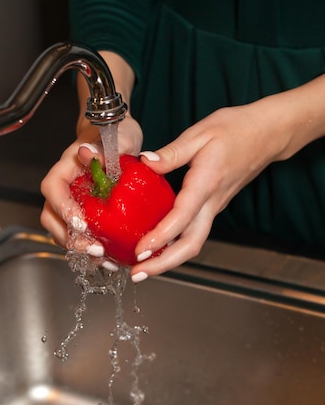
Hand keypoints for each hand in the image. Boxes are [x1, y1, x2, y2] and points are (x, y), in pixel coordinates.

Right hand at [40, 113, 142, 259]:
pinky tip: (110, 259)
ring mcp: (71, 204)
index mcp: (66, 168)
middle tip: (96, 250)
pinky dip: (91, 250)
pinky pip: (79, 236)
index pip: (53, 189)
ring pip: (63, 231)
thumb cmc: (116, 133)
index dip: (63, 209)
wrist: (120, 138)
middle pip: (52, 217)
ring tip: (105, 260)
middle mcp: (64, 188)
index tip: (82, 224)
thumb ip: (105, 146)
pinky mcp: (83, 215)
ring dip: (80, 250)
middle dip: (71, 238)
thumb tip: (88, 152)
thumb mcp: (119, 136)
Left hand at [130, 99, 292, 281]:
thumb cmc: (236, 130)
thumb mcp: (200, 132)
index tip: (140, 249)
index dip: (160, 237)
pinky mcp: (212, 209)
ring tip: (142, 268)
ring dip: (168, 260)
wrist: (267, 135)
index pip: (182, 217)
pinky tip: (156, 249)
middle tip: (138, 274)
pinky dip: (174, 247)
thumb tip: (145, 162)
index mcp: (207, 183)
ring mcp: (214, 208)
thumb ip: (172, 152)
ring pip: (192, 244)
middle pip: (190, 245)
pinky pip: (193, 234)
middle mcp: (212, 203)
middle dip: (163, 264)